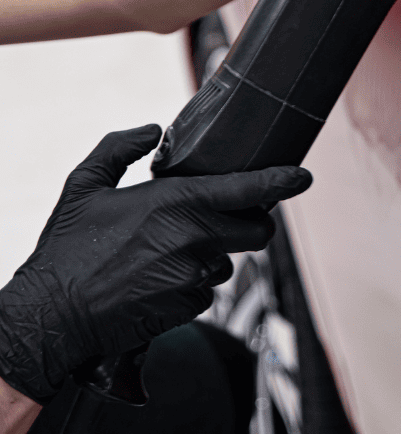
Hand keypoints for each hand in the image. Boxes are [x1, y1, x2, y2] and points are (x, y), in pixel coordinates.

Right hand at [0, 125, 311, 403]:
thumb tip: (152, 131)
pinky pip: (207, 291)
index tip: (303, 177)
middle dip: (252, 224)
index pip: (249, 188)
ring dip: (212, 256)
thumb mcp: (85, 185)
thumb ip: (120, 148)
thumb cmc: (67, 248)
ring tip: (166, 255)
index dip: (283, 181)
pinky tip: (157, 281)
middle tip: (229, 220)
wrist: (51, 315)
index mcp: (177, 202)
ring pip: (229, 262)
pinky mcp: (189, 306)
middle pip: (258, 231)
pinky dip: (191, 285)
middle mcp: (195, 237)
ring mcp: (194, 275)